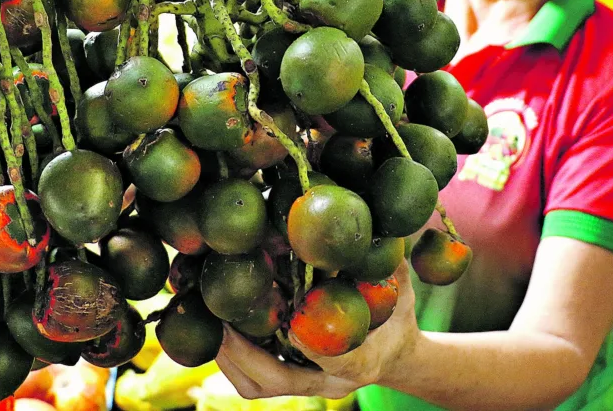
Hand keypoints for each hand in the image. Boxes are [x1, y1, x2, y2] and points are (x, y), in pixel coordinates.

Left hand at [216, 261, 420, 399]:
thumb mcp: (401, 289)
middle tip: (221, 321)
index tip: (294, 324)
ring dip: (230, 358)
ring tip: (210, 321)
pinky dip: (232, 357)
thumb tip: (374, 227)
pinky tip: (217, 322)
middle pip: (281, 381)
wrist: (395, 355)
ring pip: (260, 386)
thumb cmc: (395, 317)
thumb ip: (388, 266)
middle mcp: (332, 382)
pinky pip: (254, 380)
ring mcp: (308, 384)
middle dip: (246, 354)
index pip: (341, 362)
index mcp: (365, 361)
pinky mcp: (290, 380)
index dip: (314, 346)